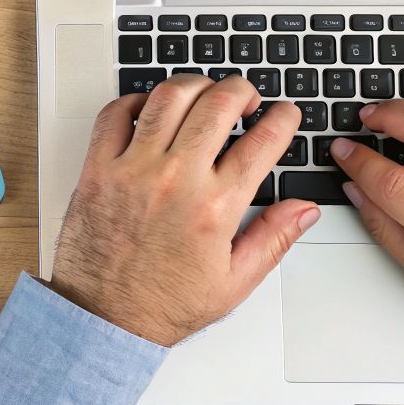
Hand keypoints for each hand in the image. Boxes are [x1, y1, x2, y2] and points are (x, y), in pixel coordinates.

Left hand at [49, 75, 320, 345]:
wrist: (103, 318)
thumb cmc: (163, 304)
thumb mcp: (234, 282)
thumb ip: (273, 239)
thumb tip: (304, 209)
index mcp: (214, 208)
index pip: (262, 142)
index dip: (282, 119)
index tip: (285, 114)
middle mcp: (175, 179)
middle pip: (218, 103)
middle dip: (242, 90)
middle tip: (246, 99)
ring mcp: (133, 169)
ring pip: (169, 96)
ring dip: (195, 86)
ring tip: (205, 95)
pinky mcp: (98, 168)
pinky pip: (115, 112)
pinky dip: (137, 99)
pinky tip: (152, 108)